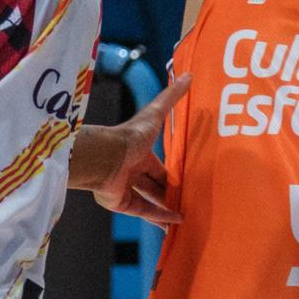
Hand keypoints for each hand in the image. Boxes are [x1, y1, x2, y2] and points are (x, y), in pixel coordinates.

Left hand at [83, 74, 188, 225]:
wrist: (106, 155)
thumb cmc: (129, 134)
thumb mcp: (155, 113)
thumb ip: (171, 96)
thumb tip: (189, 74)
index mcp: (139, 153)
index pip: (159, 166)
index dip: (173, 173)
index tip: (189, 178)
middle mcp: (131, 170)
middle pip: (155, 184)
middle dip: (171, 192)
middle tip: (192, 199)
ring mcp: (125, 188)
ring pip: (150, 201)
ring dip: (167, 209)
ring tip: (189, 216)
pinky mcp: (121, 203)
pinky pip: (143, 212)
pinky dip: (159, 218)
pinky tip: (176, 223)